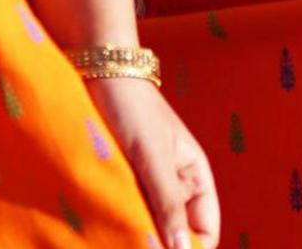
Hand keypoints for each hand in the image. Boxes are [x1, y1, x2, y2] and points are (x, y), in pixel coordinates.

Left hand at [90, 72, 219, 247]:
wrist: (97, 70)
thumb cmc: (131, 107)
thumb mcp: (151, 157)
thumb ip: (168, 203)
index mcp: (196, 176)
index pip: (204, 231)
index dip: (189, 248)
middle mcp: (175, 184)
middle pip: (175, 232)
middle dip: (158, 241)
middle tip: (129, 238)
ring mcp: (147, 182)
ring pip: (148, 223)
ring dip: (134, 229)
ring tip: (114, 226)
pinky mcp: (122, 179)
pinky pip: (127, 210)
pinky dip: (117, 217)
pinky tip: (102, 219)